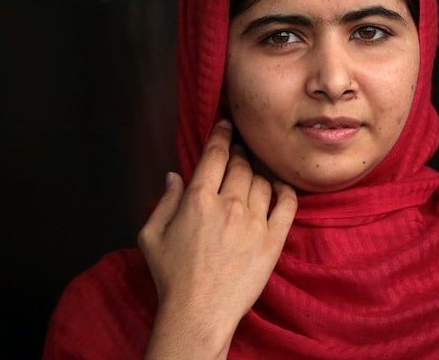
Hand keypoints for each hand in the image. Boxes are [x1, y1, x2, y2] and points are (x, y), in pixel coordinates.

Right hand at [138, 119, 297, 358]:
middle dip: (239, 154)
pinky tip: (280, 189)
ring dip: (257, 174)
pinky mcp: (273, 239)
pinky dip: (285, 191)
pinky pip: (287, 204)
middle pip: (241, 165)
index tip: (227, 126)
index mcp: (198, 199)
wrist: (199, 312)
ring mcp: (254, 221)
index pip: (215, 155)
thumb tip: (174, 176)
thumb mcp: (151, 236)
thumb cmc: (171, 277)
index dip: (222, 136)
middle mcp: (229, 204)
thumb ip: (164, 201)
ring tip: (252, 177)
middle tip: (239, 153)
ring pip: (262, 181)